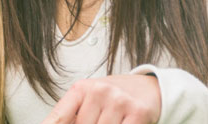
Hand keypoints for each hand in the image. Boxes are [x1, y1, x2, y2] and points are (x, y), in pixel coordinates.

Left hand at [41, 75, 160, 123]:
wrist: (148, 88)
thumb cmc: (113, 98)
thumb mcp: (89, 100)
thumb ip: (72, 115)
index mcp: (81, 88)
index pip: (59, 118)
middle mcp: (99, 91)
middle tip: (98, 120)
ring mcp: (119, 101)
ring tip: (111, 120)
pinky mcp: (138, 112)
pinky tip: (120, 123)